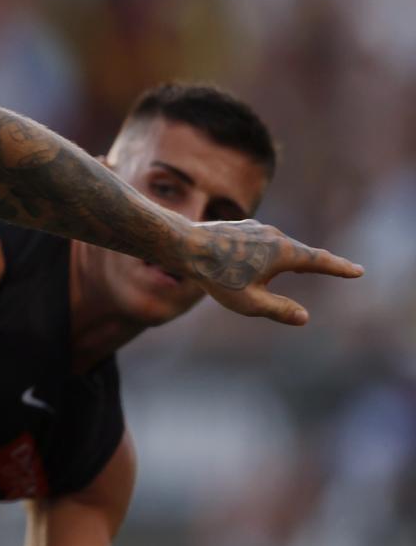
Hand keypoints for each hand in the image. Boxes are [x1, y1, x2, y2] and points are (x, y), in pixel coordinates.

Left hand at [183, 219, 363, 324]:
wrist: (186, 246)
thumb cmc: (217, 276)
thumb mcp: (249, 302)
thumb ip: (279, 310)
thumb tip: (304, 317)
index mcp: (283, 252)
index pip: (320, 261)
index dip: (340, 268)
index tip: (358, 271)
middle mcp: (275, 236)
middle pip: (302, 254)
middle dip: (320, 263)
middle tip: (344, 268)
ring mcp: (258, 229)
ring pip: (280, 249)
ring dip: (285, 262)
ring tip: (286, 270)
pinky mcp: (242, 227)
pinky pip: (262, 244)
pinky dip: (266, 255)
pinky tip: (250, 261)